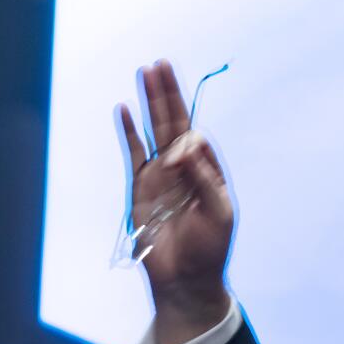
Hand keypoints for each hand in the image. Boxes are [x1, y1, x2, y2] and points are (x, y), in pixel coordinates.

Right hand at [117, 59, 232, 343]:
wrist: (185, 279)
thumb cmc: (210, 248)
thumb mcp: (219, 212)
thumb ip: (203, 178)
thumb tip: (183, 148)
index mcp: (207, 170)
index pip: (197, 135)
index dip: (189, 129)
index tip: (182, 143)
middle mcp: (183, 167)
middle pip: (174, 121)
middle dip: (168, 92)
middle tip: (161, 63)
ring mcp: (159, 174)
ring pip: (153, 129)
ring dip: (150, 101)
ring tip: (146, 72)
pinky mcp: (139, 187)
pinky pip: (133, 152)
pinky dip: (128, 131)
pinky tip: (124, 109)